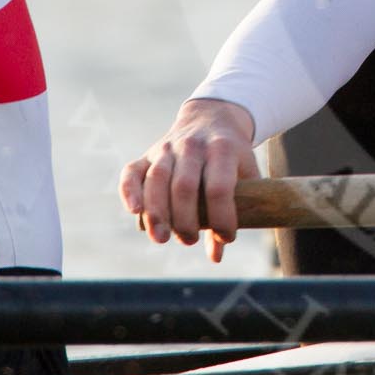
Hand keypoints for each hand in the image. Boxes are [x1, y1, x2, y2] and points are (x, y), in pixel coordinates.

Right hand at [120, 98, 259, 261]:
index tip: (226, 237)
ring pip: (157, 179)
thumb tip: (216, 256)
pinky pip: (133, 171)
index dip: (222, 217)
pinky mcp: (147, 154)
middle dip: (185, 220)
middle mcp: (193, 146)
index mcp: (223, 150)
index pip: (219, 187)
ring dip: (157, 213)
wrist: (212, 118)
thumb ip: (237, 211)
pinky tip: (134, 212)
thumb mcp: (245, 174)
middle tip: (189, 240)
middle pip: (184, 186)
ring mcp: (168, 148)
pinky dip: (129, 191)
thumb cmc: (232, 156)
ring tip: (161, 238)